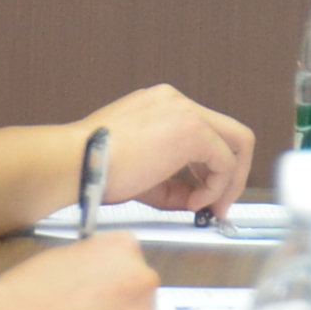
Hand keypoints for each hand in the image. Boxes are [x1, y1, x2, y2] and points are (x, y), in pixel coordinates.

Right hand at [0, 232, 160, 309]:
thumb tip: (102, 278)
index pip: (130, 262)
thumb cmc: (24, 293)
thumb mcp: (65, 255)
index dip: (109, 280)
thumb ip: (95, 262)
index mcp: (125, 248)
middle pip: (139, 293)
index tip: (95, 294)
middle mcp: (142, 279)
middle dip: (118, 305)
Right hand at [84, 83, 256, 215]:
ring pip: (236, 142)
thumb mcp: (140, 174)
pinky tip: (193, 203)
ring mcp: (185, 110)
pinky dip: (216, 186)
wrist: (74, 163)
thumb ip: (170, 182)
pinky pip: (224, 161)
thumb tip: (193, 199)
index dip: (210, 168)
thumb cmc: (93, 169)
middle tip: (220, 204)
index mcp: (160, 106)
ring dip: (228, 182)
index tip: (204, 194)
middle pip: (230, 132)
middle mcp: (176, 101)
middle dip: (232, 173)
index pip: (204, 133)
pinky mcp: (191, 128)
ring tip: (206, 207)